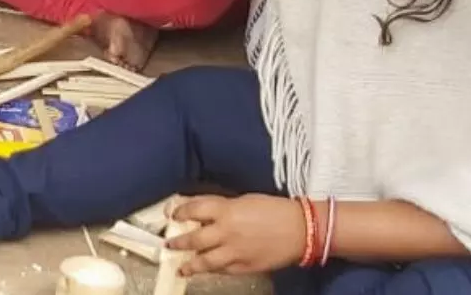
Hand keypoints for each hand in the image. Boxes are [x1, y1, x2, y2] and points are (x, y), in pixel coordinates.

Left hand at [170, 194, 305, 276]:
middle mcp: (226, 231)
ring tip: (181, 266)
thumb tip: (202, 212)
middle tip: (169, 244)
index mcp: (226, 209)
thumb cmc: (274, 209)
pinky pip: (222, 270)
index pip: (193, 210)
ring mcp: (234, 252)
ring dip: (190, 264)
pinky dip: (212, 270)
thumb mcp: (243, 200)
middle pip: (193, 239)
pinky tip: (206, 270)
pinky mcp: (244, 267)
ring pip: (204, 262)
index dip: (179, 212)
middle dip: (178, 242)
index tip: (172, 215)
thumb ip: (221, 206)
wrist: (301, 230)